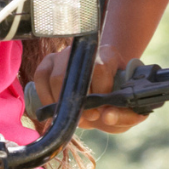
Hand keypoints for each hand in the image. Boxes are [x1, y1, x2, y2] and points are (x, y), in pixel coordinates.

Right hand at [24, 45, 150, 132]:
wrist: (102, 93)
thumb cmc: (115, 101)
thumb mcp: (128, 110)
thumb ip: (125, 116)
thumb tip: (107, 116)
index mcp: (109, 55)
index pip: (100, 69)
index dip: (99, 93)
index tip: (100, 112)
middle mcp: (84, 50)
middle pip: (74, 72)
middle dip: (77, 101)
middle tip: (85, 117)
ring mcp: (63, 54)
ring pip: (56, 76)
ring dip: (62, 103)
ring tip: (72, 115)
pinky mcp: (48, 63)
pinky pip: (40, 77)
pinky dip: (45, 97)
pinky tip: (54, 109)